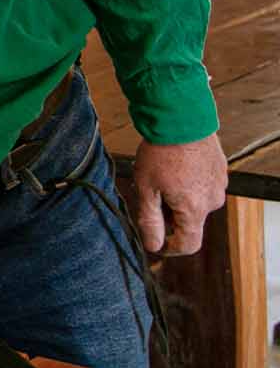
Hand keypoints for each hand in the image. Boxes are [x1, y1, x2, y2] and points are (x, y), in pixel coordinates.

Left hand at [127, 133, 227, 254]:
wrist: (181, 119)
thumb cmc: (161, 153)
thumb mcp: (146, 189)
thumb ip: (150, 221)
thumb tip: (153, 246)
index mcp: (195, 209)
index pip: (189, 244)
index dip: (170, 247)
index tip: (155, 240)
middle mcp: (213, 201)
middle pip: (191, 222)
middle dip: (170, 217)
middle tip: (151, 195)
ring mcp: (219, 185)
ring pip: (196, 204)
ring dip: (179, 200)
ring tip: (162, 178)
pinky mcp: (220, 171)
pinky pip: (203, 187)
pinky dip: (189, 185)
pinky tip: (174, 169)